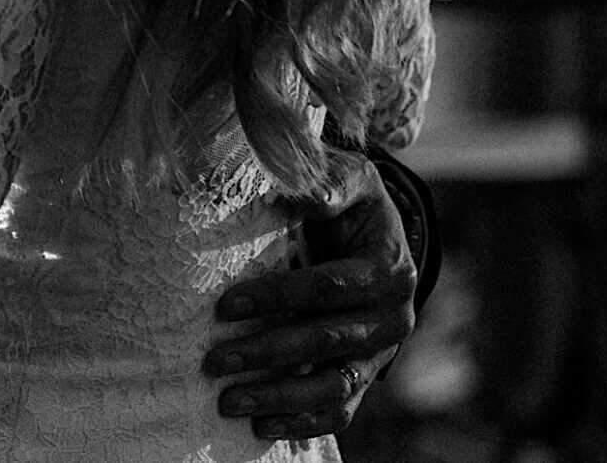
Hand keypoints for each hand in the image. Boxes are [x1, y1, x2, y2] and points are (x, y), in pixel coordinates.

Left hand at [202, 167, 416, 442]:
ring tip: (228, 402)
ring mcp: (381, 352)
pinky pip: (341, 409)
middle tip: (213, 361)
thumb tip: (306, 193)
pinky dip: (304, 422)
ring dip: (281, 397)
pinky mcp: (368, 374)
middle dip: (267, 352)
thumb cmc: (351, 201)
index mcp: (387, 268)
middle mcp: (393, 317)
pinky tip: (262, 428)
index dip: (275, 297)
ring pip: (334, 385)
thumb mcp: (349, 179)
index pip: (326, 287)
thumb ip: (328, 180)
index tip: (223, 307)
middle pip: (326, 341)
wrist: (378, 234)